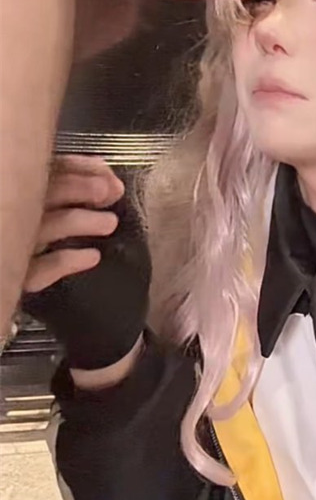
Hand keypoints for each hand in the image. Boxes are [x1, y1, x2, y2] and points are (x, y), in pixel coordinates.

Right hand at [22, 154, 150, 370]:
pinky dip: (66, 260)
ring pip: (37, 228)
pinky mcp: (25, 286)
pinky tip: (92, 257)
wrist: (108, 332)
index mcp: (39, 207)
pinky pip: (37, 270)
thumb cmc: (110, 278)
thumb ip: (98, 203)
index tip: (106, 174)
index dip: (75, 168)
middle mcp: (23, 227)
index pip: (47, 176)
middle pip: (37, 195)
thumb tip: (106, 176)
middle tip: (108, 192)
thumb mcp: (106, 232)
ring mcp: (21, 256)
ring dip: (76, 219)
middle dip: (76, 187)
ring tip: (109, 223)